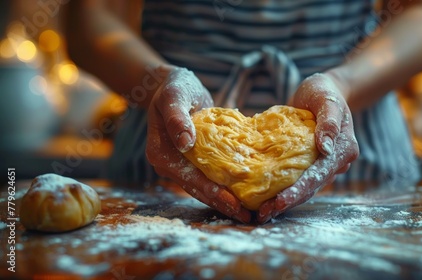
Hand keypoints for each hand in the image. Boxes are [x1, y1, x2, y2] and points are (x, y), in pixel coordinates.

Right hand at [146, 67, 251, 222]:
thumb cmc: (174, 88)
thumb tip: (185, 142)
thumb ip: (177, 118)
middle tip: (246, 217)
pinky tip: (241, 196)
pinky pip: (208, 178)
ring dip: (224, 200)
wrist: (174, 86)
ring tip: (247, 214)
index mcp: (161, 153)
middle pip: (197, 188)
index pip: (189, 177)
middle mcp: (168, 164)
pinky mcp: (191, 162)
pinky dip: (224, 187)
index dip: (212, 190)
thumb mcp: (175, 96)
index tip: (233, 203)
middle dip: (221, 203)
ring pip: (203, 188)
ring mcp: (179, 165)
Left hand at [257, 73, 358, 222]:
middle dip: (288, 201)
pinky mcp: (311, 164)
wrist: (324, 91)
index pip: (319, 174)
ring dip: (284, 201)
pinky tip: (266, 199)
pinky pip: (298, 180)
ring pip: (305, 188)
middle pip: (311, 187)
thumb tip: (326, 147)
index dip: (299, 189)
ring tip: (262, 212)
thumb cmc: (324, 92)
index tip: (280, 201)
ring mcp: (324, 165)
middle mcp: (336, 162)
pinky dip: (283, 189)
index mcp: (344, 149)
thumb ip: (329, 121)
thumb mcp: (327, 100)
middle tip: (264, 214)